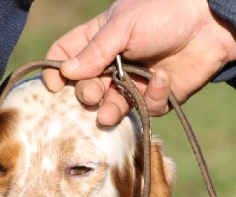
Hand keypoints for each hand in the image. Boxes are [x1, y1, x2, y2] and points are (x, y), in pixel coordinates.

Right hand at [43, 0, 235, 123]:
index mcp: (98, 41)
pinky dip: (152, 96)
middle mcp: (111, 65)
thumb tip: (67, 72)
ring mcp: (131, 83)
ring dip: (109, 111)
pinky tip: (162, 77)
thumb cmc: (164, 13)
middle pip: (85, 88)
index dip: (56, 72)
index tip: (54, 87)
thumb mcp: (124, 25)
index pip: (66, 56)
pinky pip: (144, 108)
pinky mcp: (153, 97)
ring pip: (111, 106)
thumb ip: (95, 50)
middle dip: (86, 94)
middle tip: (92, 95)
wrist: (210, 24)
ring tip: (108, 114)